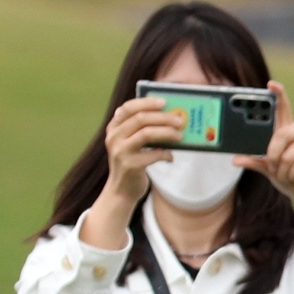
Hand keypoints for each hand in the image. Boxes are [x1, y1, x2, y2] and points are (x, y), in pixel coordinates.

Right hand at [90, 94, 191, 234]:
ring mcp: (120, 152)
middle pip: (140, 119)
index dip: (146, 102)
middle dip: (163, 117)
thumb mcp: (130, 143)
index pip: (128, 108)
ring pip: (146, 134)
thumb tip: (170, 117)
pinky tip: (170, 156)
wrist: (121, 191)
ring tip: (180, 135)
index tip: (164, 102)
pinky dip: (165, 154)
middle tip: (179, 120)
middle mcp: (114, 137)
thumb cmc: (132, 163)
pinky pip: (153, 155)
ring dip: (166, 133)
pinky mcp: (130, 166)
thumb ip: (141, 130)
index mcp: (113, 128)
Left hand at [245, 80, 293, 220]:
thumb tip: (235, 159)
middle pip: (281, 134)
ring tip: (287, 174)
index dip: (278, 94)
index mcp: (286, 130)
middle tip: (274, 168)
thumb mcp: (267, 169)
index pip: (283, 107)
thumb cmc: (288, 177)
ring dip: (283, 170)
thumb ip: (254, 161)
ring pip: (288, 153)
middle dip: (273, 155)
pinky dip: (293, 174)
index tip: (270, 84)